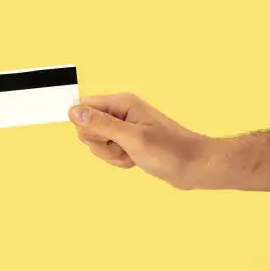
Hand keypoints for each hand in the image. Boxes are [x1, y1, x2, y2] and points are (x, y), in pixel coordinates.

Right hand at [69, 94, 214, 189]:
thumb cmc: (171, 151)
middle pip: (87, 127)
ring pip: (96, 142)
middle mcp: (120, 112)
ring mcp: (122, 127)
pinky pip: (107, 151)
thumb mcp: (132, 138)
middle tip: (124, 147)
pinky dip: (118, 160)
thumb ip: (101, 124)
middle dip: (102, 145)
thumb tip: (74, 111)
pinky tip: (134, 160)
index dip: (87, 126)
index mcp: (122, 103)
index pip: (84, 107)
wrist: (195, 167)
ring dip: (111, 155)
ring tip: (132, 154)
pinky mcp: (125, 140)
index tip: (105, 138)